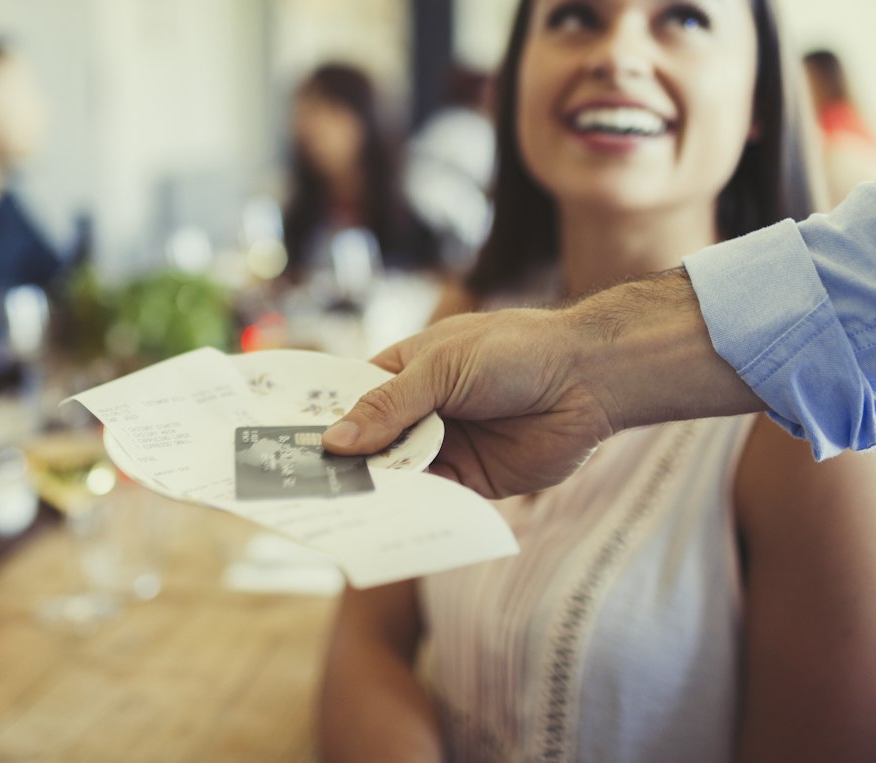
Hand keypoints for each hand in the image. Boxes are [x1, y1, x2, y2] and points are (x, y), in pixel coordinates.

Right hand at [322, 309, 620, 497]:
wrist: (589, 379)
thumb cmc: (514, 352)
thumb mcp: (441, 371)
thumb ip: (389, 408)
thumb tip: (334, 441)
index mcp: (406, 371)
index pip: (353, 400)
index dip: (324, 422)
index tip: (285, 449)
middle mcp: (421, 411)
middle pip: (372, 444)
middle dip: (346, 464)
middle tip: (305, 492)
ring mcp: (447, 446)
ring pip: (401, 475)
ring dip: (378, 490)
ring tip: (340, 512)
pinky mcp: (474, 480)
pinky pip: (436, 498)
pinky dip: (417, 508)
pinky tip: (392, 522)